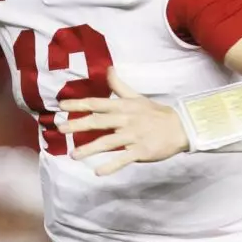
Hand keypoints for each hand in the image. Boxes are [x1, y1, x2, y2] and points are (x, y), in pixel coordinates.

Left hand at [58, 68, 189, 175]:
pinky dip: (111, 165)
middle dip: (78, 124)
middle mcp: (125, 120)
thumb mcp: (137, 97)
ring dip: (90, 149)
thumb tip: (108, 69)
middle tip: (60, 128)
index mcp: (123, 106)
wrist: (180, 128)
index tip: (61, 106)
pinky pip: (123, 159)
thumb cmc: (155, 113)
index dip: (79, 104)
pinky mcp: (141, 151)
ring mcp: (133, 136)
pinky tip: (98, 171)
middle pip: (98, 121)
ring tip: (73, 155)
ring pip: (108, 142)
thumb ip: (119, 86)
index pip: (97, 103)